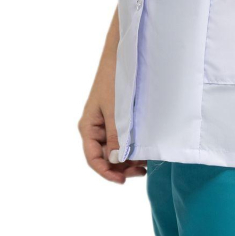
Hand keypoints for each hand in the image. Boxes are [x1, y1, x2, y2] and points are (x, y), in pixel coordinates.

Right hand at [79, 8, 146, 184]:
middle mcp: (96, 128)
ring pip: (116, 151)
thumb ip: (117, 136)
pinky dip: (134, 147)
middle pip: (106, 158)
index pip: (93, 158)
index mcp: (88, 127)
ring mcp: (108, 125)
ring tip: (146, 161)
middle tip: (142, 171)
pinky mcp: (121, 120)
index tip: (123, 180)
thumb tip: (117, 161)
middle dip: (121, 168)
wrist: (123, 55)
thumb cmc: (115, 79)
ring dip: (130, 159)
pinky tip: (146, 150)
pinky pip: (125, 140)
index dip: (106, 173)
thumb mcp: (116, 110)